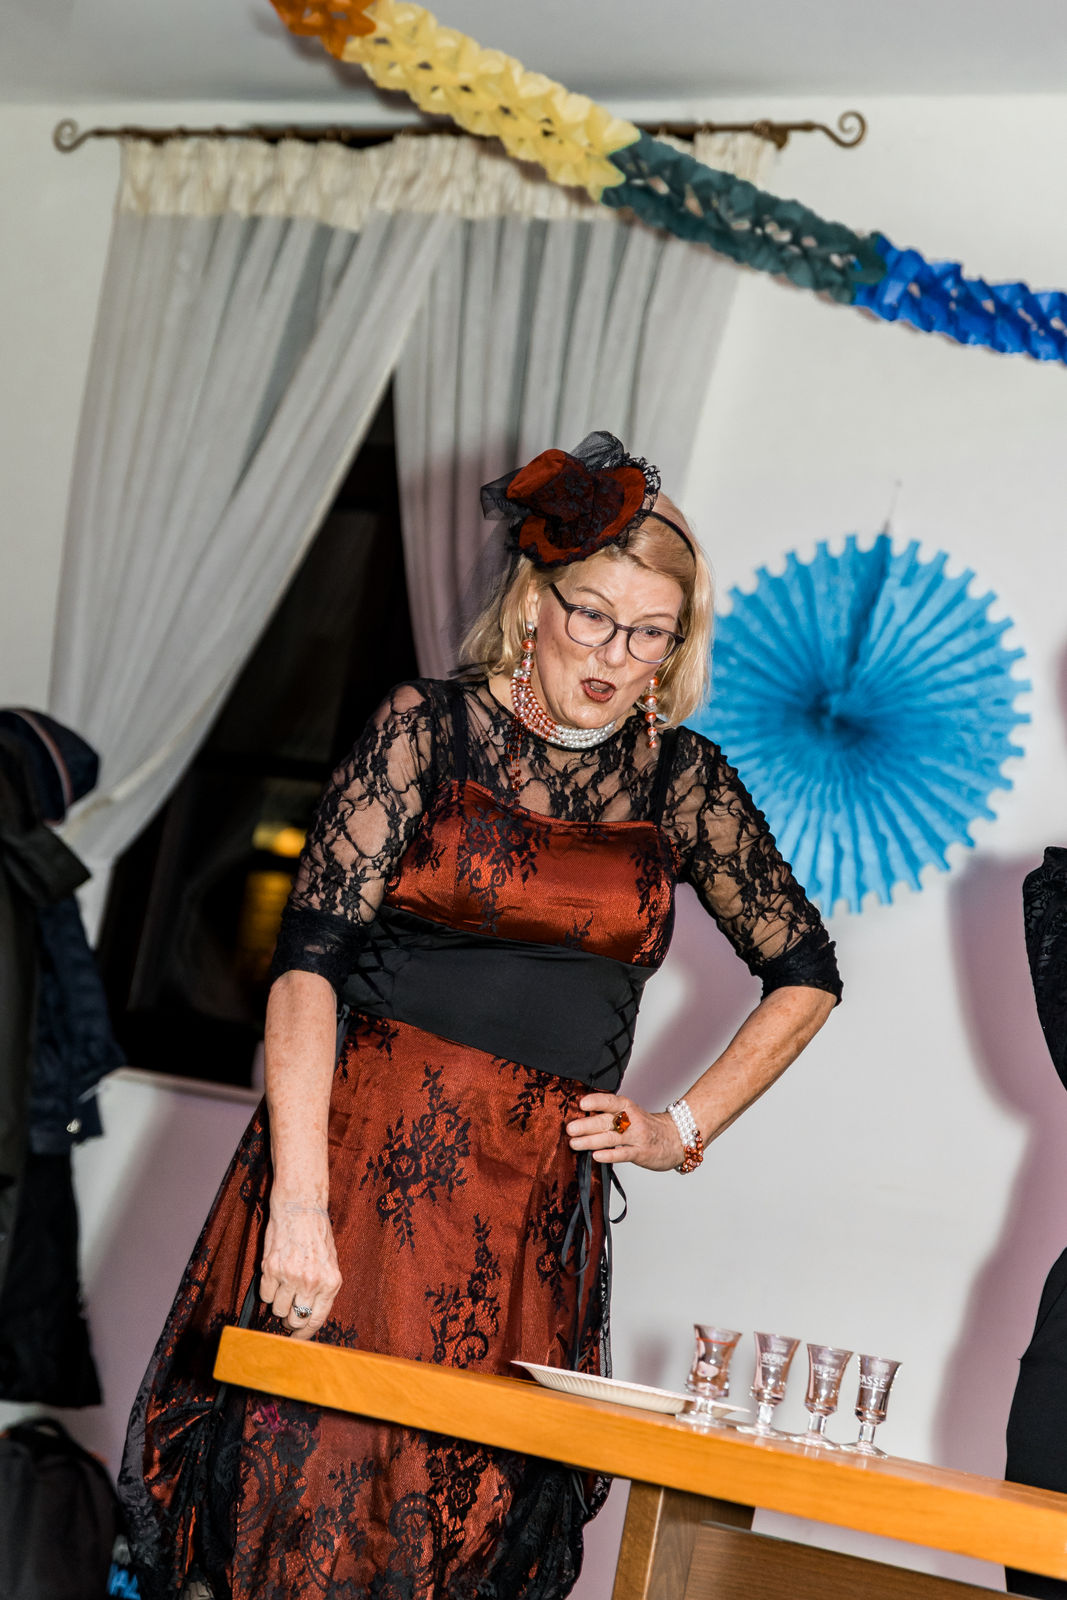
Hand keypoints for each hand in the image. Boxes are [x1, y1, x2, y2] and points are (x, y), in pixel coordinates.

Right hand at [259, 1199, 341, 1338]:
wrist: (301, 1207)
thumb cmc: (317, 1235)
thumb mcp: (330, 1263)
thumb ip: (322, 1290)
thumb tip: (308, 1317)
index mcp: (330, 1282)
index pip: (316, 1320)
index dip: (305, 1334)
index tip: (298, 1339)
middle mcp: (311, 1281)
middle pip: (295, 1319)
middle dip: (291, 1318)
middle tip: (290, 1307)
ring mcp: (290, 1276)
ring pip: (278, 1309)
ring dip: (279, 1302)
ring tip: (284, 1284)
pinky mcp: (271, 1268)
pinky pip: (265, 1295)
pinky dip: (268, 1289)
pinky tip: (276, 1274)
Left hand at [565, 1093, 684, 1172]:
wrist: (675, 1138)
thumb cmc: (646, 1126)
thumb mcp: (630, 1114)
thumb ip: (609, 1114)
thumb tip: (579, 1116)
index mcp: (627, 1107)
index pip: (611, 1102)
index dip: (596, 1101)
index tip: (581, 1103)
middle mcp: (632, 1120)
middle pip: (607, 1121)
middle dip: (587, 1125)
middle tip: (570, 1128)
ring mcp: (637, 1137)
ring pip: (612, 1138)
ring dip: (591, 1140)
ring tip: (574, 1143)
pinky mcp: (641, 1153)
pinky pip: (623, 1154)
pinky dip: (609, 1155)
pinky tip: (596, 1156)